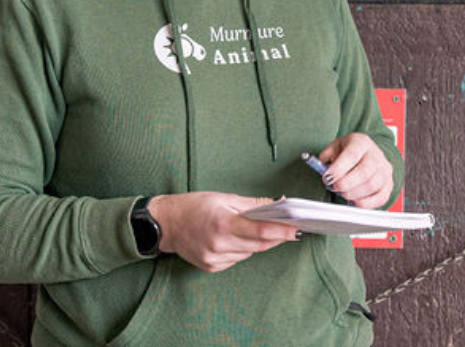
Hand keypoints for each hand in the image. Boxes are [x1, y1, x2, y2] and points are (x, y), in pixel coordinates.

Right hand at [148, 192, 299, 272]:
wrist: (167, 224)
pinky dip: (244, 249)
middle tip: (289, 228)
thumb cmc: (195, 206)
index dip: (282, 231)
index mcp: (223, 224)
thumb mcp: (224, 198)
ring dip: (259, 242)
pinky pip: (237, 259)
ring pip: (249, 253)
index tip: (297, 229)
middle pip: (258, 245)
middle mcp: (218, 245)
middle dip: (276, 237)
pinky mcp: (211, 267)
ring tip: (260, 228)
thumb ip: (253, 204)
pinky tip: (238, 238)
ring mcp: (214, 259)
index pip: (260, 231)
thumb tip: (277, 204)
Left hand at [317, 133, 393, 208]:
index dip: (338, 168)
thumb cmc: (350, 151)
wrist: (368, 153)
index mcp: (362, 142)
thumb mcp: (336, 146)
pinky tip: (354, 201)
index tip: (327, 178)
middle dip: (345, 184)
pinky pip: (380, 198)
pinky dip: (365, 203)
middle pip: (364, 172)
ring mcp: (385, 170)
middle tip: (333, 187)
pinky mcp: (388, 184)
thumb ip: (327, 155)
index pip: (352, 155)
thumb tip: (322, 167)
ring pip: (372, 186)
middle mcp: (376, 155)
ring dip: (353, 194)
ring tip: (343, 193)